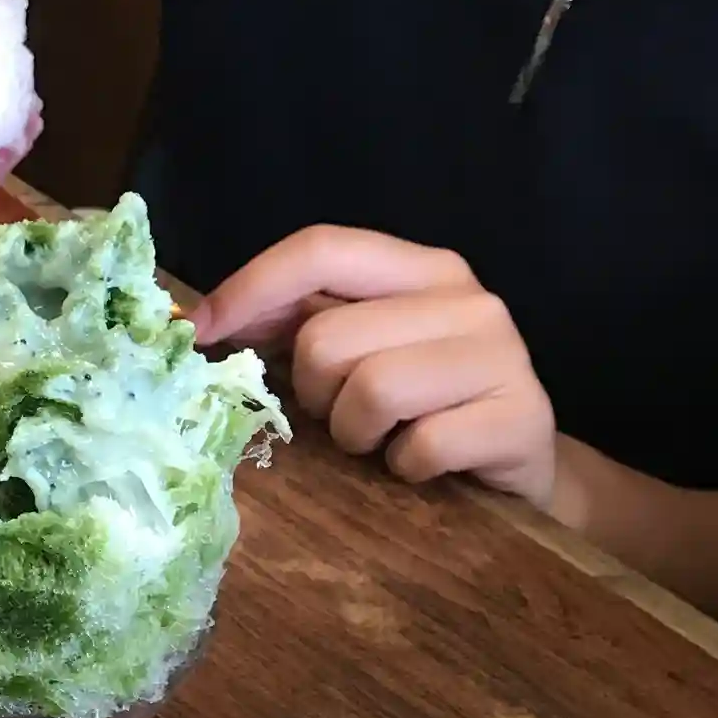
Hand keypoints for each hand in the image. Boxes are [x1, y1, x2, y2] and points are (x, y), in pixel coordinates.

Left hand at [192, 226, 557, 511]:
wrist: (520, 468)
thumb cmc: (424, 411)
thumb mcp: (364, 355)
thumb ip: (299, 328)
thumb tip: (198, 323)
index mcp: (420, 269)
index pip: (322, 248)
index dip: (249, 288)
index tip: (197, 333)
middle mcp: (466, 298)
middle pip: (328, 338)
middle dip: (316, 394)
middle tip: (345, 416)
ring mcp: (499, 355)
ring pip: (371, 390)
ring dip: (356, 435)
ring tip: (383, 440)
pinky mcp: (518, 418)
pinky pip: (419, 447)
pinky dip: (405, 469)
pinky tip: (421, 466)